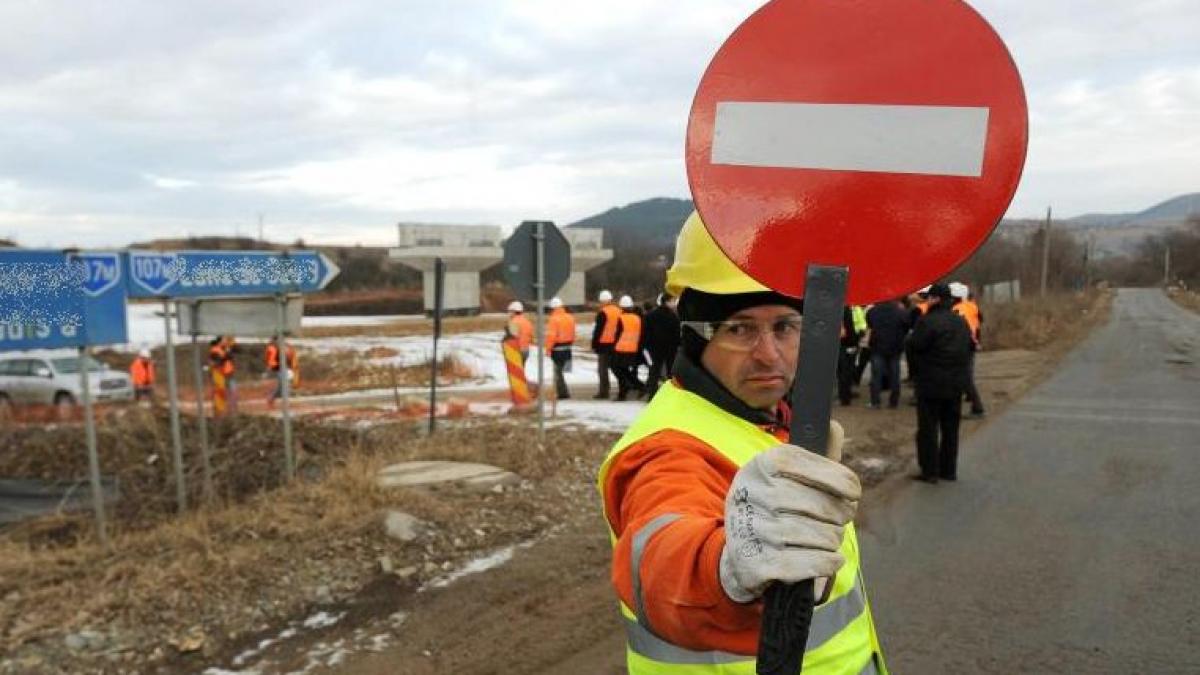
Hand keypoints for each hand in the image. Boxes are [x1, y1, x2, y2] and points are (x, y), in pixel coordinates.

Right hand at [719, 421, 859, 603]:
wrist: (741, 554)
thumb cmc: (776, 509)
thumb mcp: (789, 477)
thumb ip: (818, 454)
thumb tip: (833, 426)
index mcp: (763, 464)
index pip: (818, 466)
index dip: (844, 481)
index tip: (853, 493)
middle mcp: (753, 493)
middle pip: (824, 506)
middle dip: (841, 516)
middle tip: (838, 521)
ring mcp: (753, 529)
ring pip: (821, 536)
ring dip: (833, 541)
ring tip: (826, 539)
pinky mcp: (757, 563)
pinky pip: (812, 563)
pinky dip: (828, 563)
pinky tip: (829, 559)